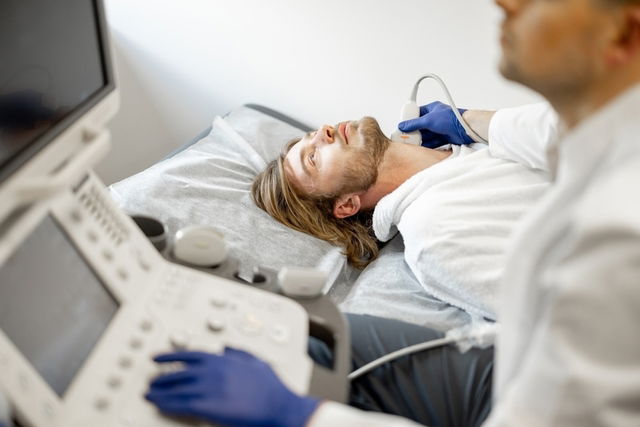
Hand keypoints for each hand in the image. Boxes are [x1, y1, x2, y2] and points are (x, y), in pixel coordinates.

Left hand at [146, 348, 319, 426]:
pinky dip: (167, 405)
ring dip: (160, 392)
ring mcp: (208, 388)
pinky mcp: (207, 406)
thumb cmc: (270, 387)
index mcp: (222, 359)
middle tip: (151, 381)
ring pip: (176, 389)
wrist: (277, 406)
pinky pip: (181, 405)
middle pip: (178, 373)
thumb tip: (227, 348)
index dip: (170, 356)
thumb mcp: (256, 361)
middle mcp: (212, 371)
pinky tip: (159, 406)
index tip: (157, 358)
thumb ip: (239, 352)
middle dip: (162, 377)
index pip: (188, 354)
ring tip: (149, 395)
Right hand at [398, 101, 474, 147]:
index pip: (416, 114)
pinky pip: (433, 142)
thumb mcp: (428, 120)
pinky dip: (428, 145)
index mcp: (431, 109)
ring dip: (420, 140)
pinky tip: (422, 148)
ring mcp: (440, 128)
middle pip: (420, 126)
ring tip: (413, 144)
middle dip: (414, 133)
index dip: (409, 121)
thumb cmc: (451, 118)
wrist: (466, 128)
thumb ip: (414, 124)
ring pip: (426, 135)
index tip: (402, 127)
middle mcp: (435, 118)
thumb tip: (403, 126)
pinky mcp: (444, 137)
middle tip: (406, 138)